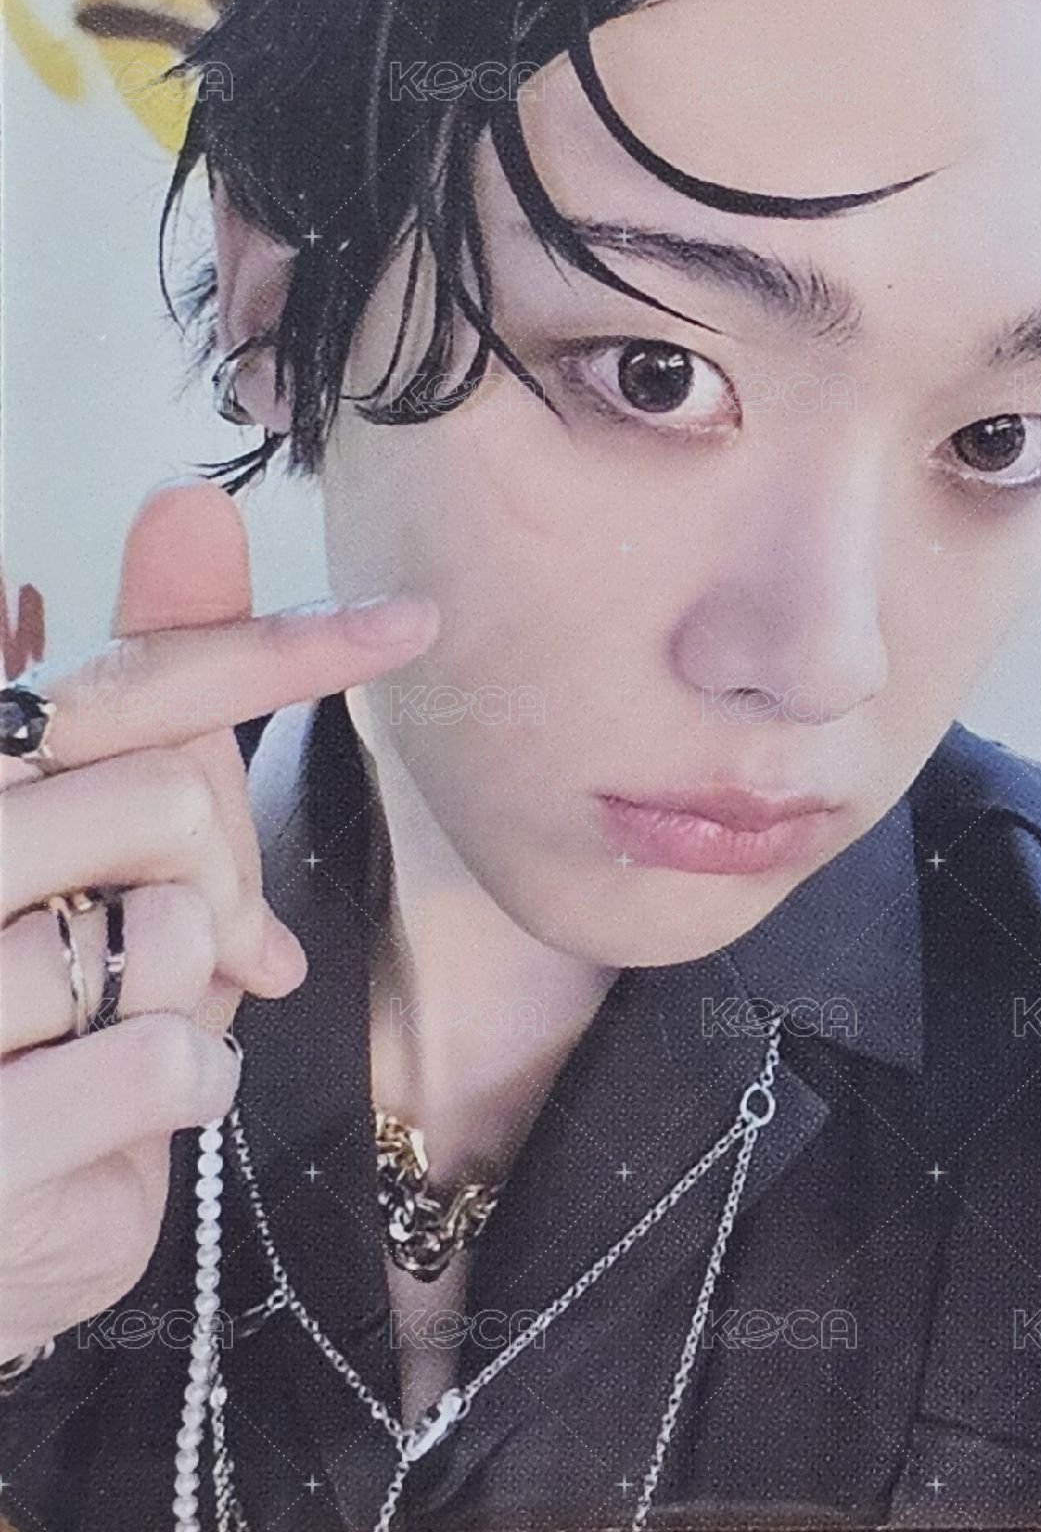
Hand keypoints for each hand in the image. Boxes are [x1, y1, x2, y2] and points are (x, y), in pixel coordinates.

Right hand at [0, 478, 438, 1359]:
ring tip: (125, 1033)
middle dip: (223, 884)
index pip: (131, 687)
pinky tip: (136, 1111)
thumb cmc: (56, 1020)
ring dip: (195, 994)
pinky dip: (188, 1085)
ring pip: (171, 931)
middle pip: (170, 801)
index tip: (412, 618)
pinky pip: (165, 1059)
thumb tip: (185, 502)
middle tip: (200, 951)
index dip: (275, 648)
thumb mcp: (117, 851)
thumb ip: (153, 697)